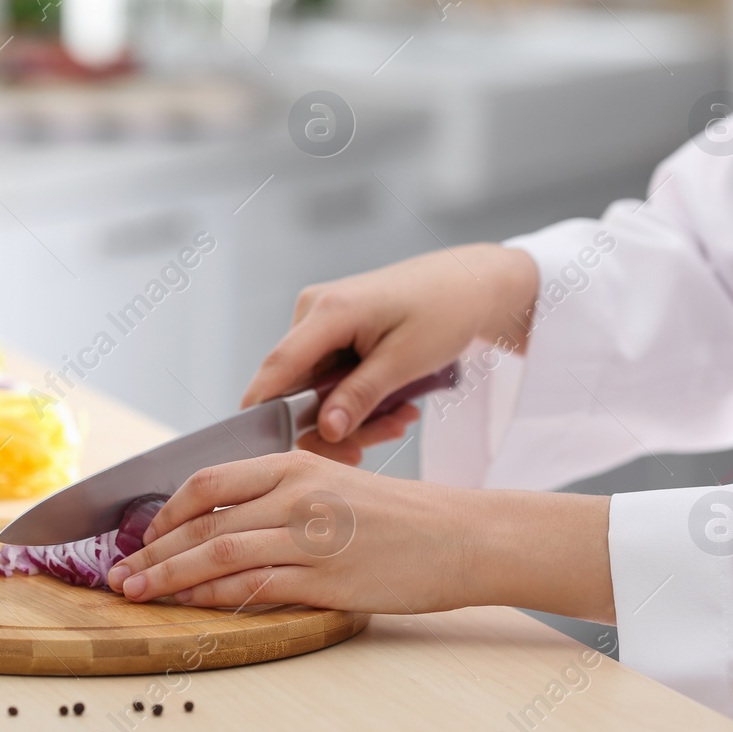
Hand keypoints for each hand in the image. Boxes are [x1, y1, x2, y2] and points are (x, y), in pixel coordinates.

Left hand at [105, 450, 614, 622]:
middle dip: (151, 551)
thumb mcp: (335, 484)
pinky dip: (211, 597)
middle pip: (201, 523)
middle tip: (119, 574)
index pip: (207, 482)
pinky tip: (188, 606)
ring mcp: (309, 537)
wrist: (462, 536)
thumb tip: (222, 519)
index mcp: (294, 465)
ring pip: (216, 556)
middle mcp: (295, 495)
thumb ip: (280, 495)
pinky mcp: (325, 579)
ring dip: (167, 577)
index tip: (139, 535)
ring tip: (135, 594)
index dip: (164, 512)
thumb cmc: (399, 515)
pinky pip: (252, 589)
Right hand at [243, 244, 538, 464]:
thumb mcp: (406, 361)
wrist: (470, 283)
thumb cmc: (445, 310)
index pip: (277, 368)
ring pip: (316, 391)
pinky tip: (395, 405)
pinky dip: (358, 399)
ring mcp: (320, 321)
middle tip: (384, 438)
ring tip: (400, 420)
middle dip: (336, 423)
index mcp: (328, 311)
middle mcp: (313, 312)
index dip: (264, 411)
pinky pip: (330, 380)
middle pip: (297, 389)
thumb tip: (325, 430)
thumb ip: (360, 396)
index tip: (263, 448)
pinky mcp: (332, 332)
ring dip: (354, 416)